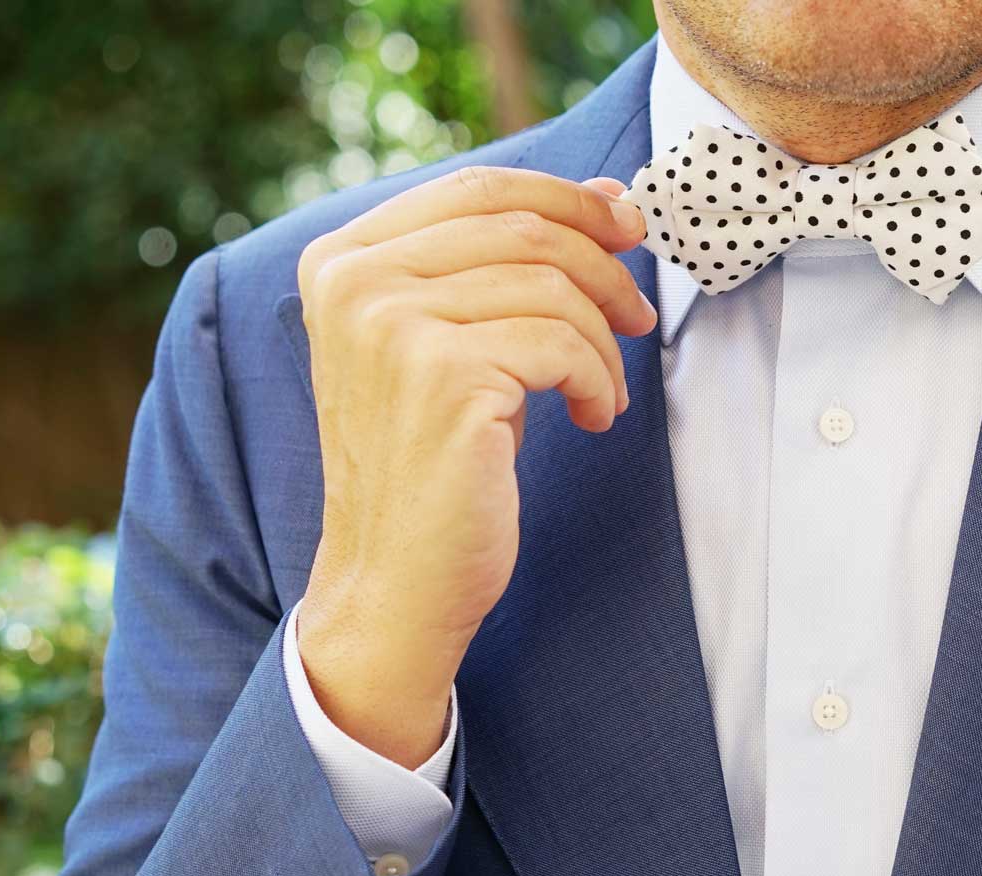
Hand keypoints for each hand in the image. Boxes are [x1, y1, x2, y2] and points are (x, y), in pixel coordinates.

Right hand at [293, 165, 655, 765]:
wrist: (397, 581)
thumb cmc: (434, 466)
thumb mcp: (452, 344)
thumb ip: (502, 267)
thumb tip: (607, 198)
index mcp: (343, 260)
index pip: (477, 187)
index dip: (567, 198)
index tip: (626, 226)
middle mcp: (355, 281)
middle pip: (522, 226)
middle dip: (604, 264)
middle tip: (639, 313)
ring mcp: (393, 325)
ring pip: (552, 284)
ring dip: (604, 338)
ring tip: (605, 389)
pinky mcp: (444, 377)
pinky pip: (563, 345)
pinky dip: (599, 380)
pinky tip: (594, 417)